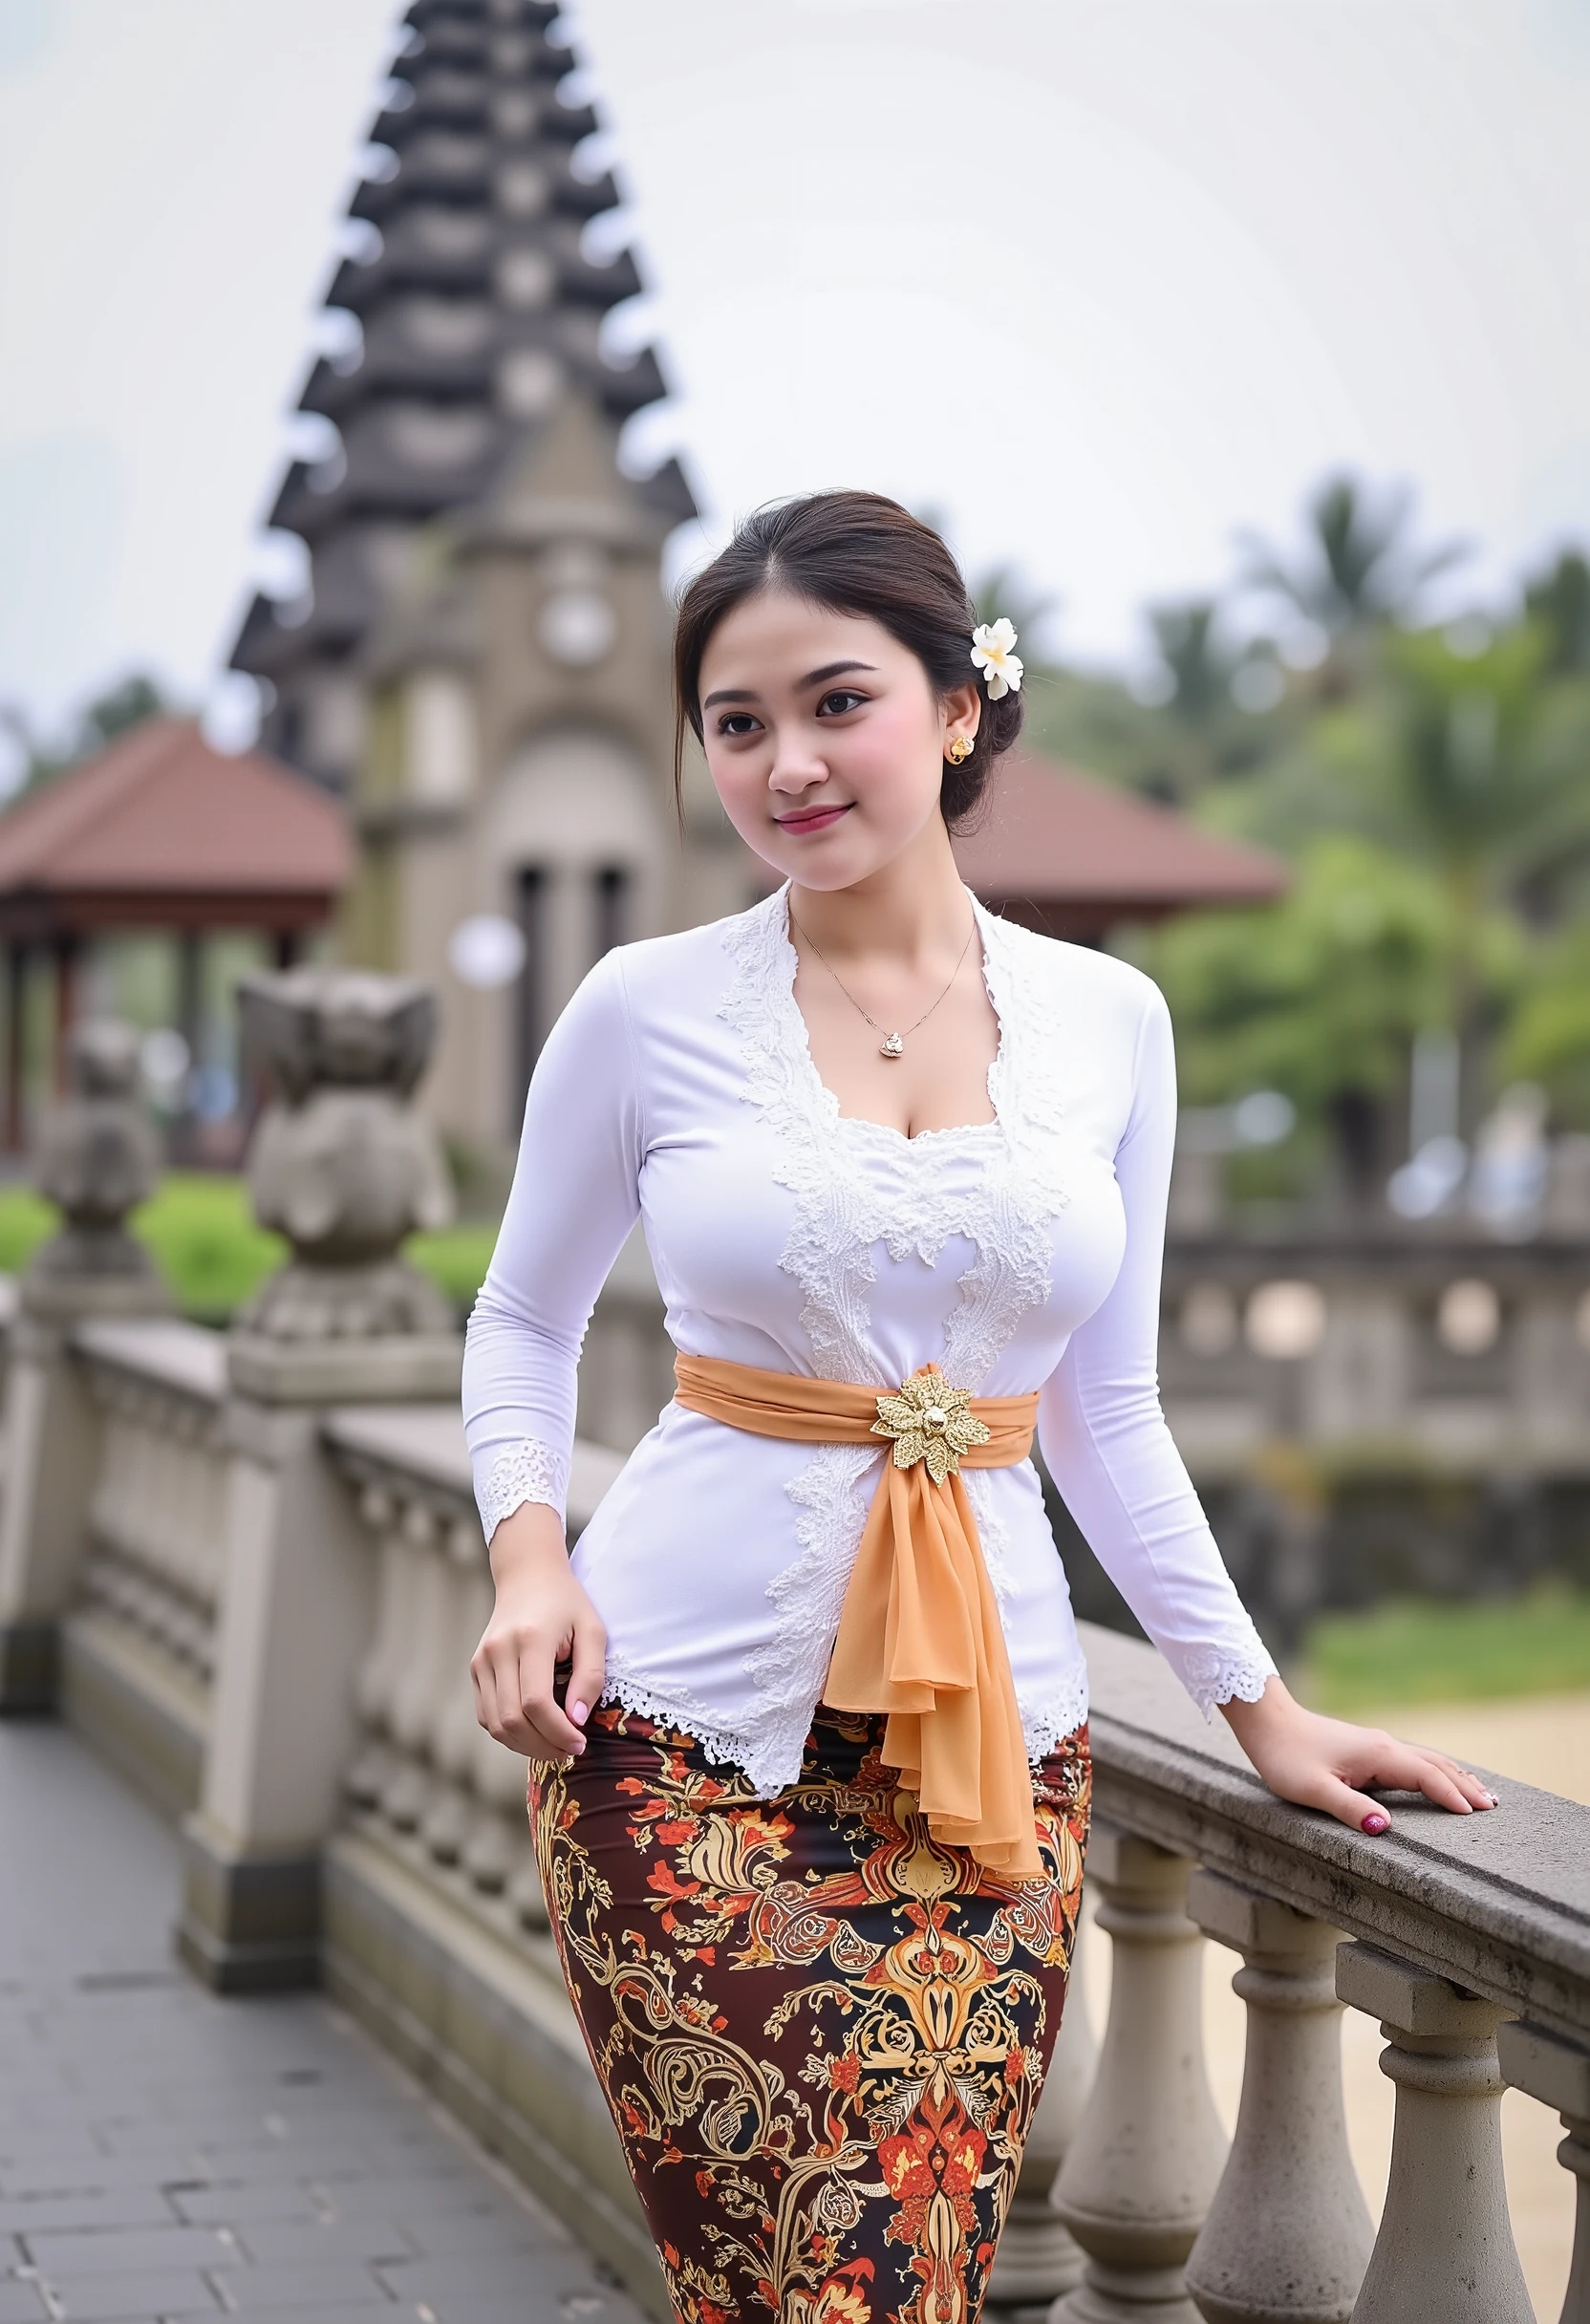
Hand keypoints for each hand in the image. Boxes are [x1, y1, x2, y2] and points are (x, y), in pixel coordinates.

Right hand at [471, 1501, 605, 1760]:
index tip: (580, 1743)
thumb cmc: (566, 1603)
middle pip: (512, 1719)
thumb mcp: (592, 1630)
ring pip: (496, 1724)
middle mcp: (498, 1651)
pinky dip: (509, 1733)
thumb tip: (577, 1720)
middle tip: (570, 1751)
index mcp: (529, 1639)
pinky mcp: (475, 1669)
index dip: (558, 1732)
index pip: (535, 1703)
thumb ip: (590, 1675)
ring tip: (554, 1747)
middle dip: (544, 1746)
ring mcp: (481, 1660)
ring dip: (526, 1746)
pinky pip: (486, 1716)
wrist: (528, 1575)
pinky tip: (534, 1732)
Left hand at [1221, 1676, 1497, 1833]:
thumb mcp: (1312, 1789)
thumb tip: (1384, 1828)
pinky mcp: (1367, 1748)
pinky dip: (1435, 1771)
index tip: (1478, 1814)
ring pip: (1426, 1760)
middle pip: (1435, 1766)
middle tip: (1495, 1806)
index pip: (1427, 1777)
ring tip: (1481, 1793)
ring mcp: (1377, 1745)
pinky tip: (1437, 1778)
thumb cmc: (1286, 1757)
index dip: (1452, 1796)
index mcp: (1378, 1755)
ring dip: (1454, 1776)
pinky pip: (1412, 1761)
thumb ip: (1349, 1808)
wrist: (1267, 1722)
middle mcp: (1384, 1746)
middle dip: (1465, 1785)